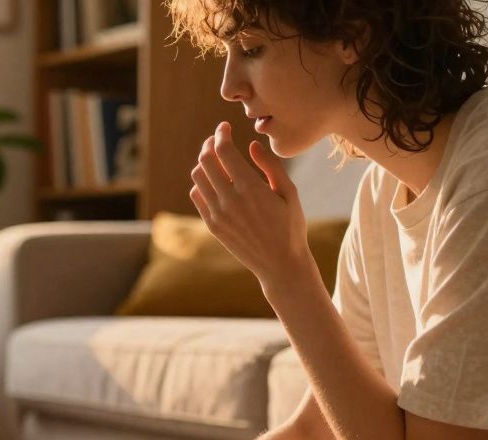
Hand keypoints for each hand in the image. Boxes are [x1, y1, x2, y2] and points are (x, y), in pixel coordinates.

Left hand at [190, 121, 311, 295]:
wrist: (280, 264)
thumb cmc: (290, 226)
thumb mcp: (289, 193)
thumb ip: (270, 166)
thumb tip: (251, 145)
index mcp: (250, 188)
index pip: (224, 151)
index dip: (222, 134)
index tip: (225, 127)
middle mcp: (229, 200)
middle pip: (206, 160)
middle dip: (210, 144)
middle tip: (218, 139)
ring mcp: (217, 214)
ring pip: (198, 177)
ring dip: (205, 163)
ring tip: (217, 159)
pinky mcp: (212, 225)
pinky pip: (197, 196)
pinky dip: (202, 183)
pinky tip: (215, 181)